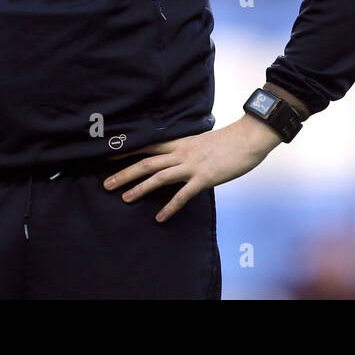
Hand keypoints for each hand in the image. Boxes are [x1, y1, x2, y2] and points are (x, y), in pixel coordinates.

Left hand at [102, 114, 283, 221]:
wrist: (248, 137)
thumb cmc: (228, 141)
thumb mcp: (201, 141)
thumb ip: (187, 150)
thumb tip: (176, 159)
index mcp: (179, 143)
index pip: (147, 146)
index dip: (126, 151)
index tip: (107, 156)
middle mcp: (181, 153)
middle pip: (147, 163)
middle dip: (125, 173)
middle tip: (106, 184)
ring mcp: (192, 165)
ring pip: (159, 177)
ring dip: (140, 188)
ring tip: (125, 198)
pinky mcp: (204, 177)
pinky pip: (183, 194)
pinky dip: (170, 207)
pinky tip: (160, 217)